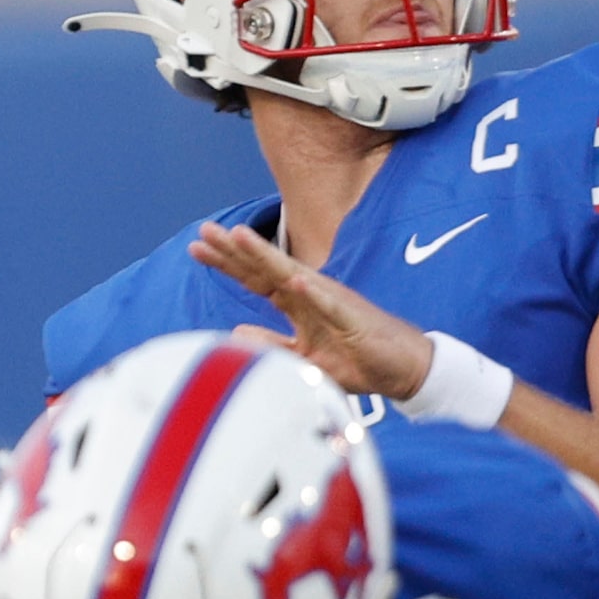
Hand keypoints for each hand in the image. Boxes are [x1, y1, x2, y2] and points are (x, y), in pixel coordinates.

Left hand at [189, 222, 434, 398]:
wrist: (402, 368)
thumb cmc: (356, 359)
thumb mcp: (303, 355)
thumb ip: (271, 342)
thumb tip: (236, 331)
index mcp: (297, 302)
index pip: (254, 277)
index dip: (226, 262)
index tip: (196, 248)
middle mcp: (310, 293)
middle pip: (265, 267)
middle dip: (234, 249)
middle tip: (204, 230)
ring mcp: (331, 302)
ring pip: (292, 274)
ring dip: (265, 255)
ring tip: (239, 236)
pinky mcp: (353, 319)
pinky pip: (331, 305)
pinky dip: (313, 294)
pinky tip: (295, 281)